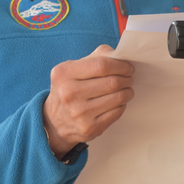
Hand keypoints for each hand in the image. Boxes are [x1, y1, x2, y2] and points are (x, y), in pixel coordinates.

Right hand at [43, 45, 134, 159]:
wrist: (54, 122)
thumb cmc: (69, 88)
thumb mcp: (73, 68)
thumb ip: (96, 57)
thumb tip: (120, 55)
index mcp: (64, 74)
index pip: (101, 65)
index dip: (120, 65)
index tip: (127, 67)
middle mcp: (69, 94)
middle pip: (112, 82)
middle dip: (127, 78)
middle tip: (129, 78)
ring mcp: (79, 113)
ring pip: (118, 98)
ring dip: (127, 92)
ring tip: (126, 89)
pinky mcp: (89, 128)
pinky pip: (117, 112)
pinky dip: (122, 105)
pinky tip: (117, 102)